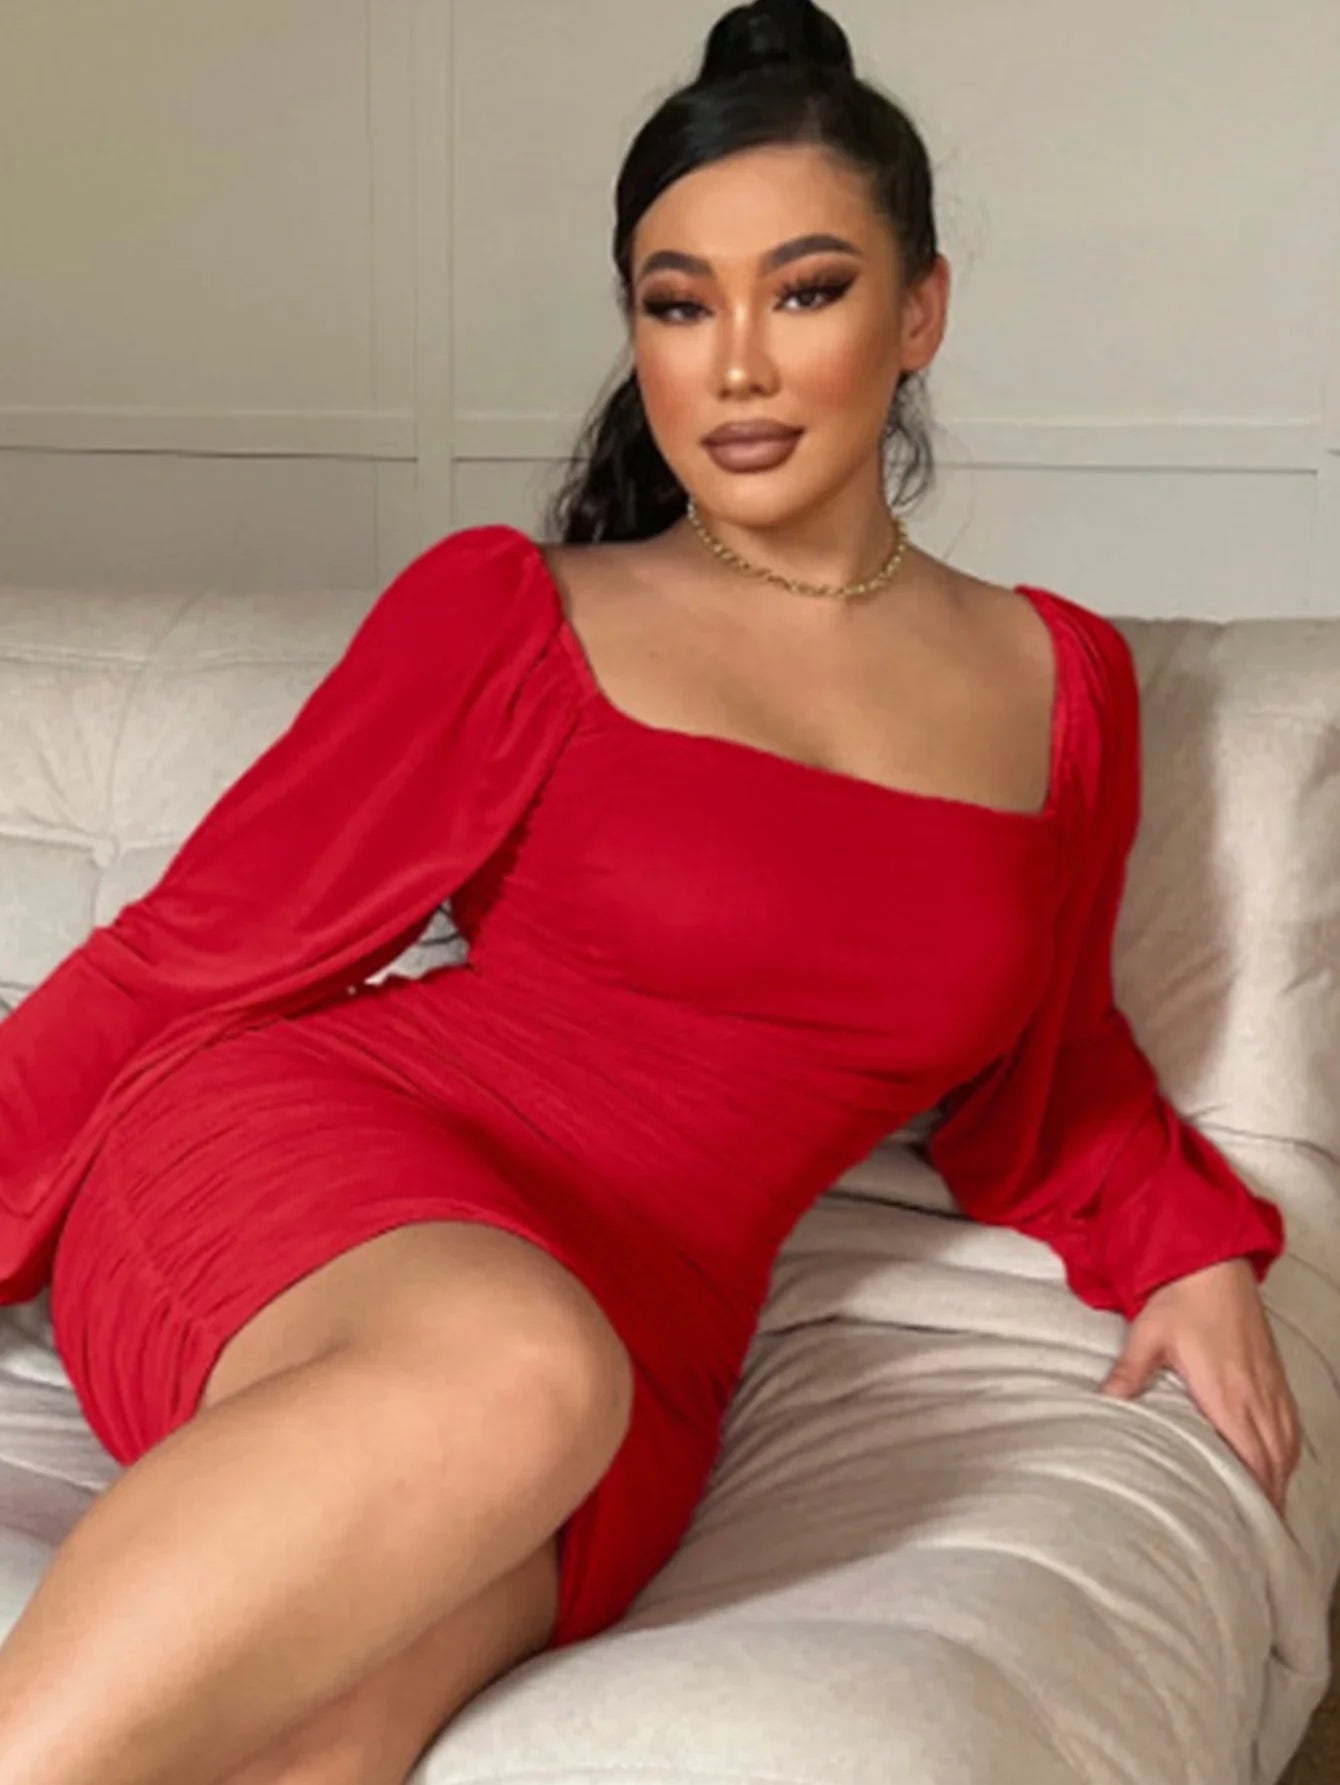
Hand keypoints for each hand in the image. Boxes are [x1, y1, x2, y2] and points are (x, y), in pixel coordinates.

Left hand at [1097, 1257, 1301, 1517]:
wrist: (1212, 1260)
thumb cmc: (1179, 1297)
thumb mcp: (1147, 1334)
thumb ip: (1130, 1371)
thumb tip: (1106, 1400)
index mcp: (1226, 1393)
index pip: (1252, 1456)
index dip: (1258, 1493)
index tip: (1256, 1523)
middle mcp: (1255, 1393)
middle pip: (1274, 1458)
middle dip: (1273, 1495)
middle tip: (1265, 1530)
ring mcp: (1268, 1381)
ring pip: (1287, 1441)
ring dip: (1283, 1474)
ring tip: (1274, 1506)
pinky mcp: (1273, 1369)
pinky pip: (1291, 1419)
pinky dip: (1290, 1446)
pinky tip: (1283, 1457)